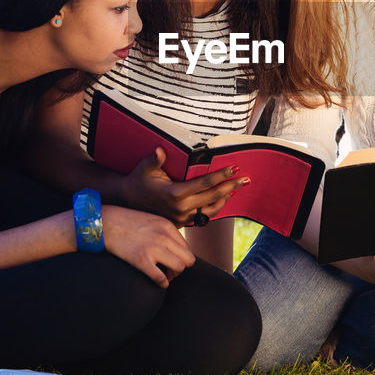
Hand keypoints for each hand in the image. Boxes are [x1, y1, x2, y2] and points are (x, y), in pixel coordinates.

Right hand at [101, 204, 195, 286]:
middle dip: (181, 267)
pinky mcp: (141, 259)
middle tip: (170, 271)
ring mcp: (153, 248)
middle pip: (188, 259)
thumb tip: (173, 247)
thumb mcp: (151, 220)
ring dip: (173, 276)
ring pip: (179, 268)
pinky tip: (158, 282)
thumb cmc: (125, 223)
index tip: (171, 261)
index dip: (181, 257)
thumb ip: (164, 231)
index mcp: (167, 226)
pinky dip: (163, 283)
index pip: (187, 247)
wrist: (104, 222)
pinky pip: (161, 278)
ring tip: (164, 276)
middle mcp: (164, 236)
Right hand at [125, 147, 245, 225]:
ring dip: (226, 198)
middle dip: (231, 186)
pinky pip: (204, 217)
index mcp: (175, 193)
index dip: (221, 175)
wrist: (128, 203)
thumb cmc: (138, 181)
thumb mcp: (144, 169)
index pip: (204, 183)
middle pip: (213, 196)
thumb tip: (160, 150)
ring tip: (237, 189)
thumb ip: (154, 160)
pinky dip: (215, 208)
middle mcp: (181, 208)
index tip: (234, 167)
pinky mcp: (182, 223)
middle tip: (246, 178)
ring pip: (211, 210)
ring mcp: (182, 217)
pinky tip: (222, 199)